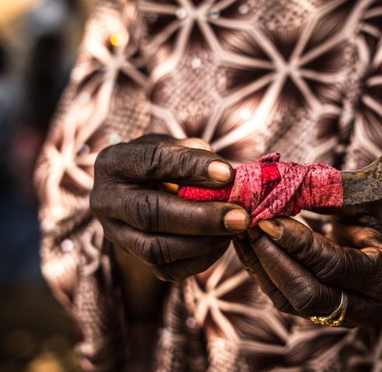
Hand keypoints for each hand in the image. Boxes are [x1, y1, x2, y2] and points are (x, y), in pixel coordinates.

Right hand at [90, 134, 249, 281]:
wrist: (144, 192)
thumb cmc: (167, 163)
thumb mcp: (177, 147)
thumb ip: (197, 156)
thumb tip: (226, 180)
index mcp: (115, 163)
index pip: (151, 162)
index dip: (190, 167)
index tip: (227, 174)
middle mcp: (106, 201)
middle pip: (149, 214)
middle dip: (200, 218)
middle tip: (239, 216)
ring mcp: (116, 234)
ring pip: (155, 249)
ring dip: (202, 242)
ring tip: (235, 229)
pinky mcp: (134, 259)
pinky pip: (166, 270)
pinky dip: (200, 259)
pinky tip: (223, 243)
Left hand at [233, 197, 381, 326]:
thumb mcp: (370, 199)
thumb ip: (331, 192)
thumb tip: (283, 181)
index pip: (333, 265)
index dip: (297, 243)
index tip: (267, 219)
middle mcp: (365, 306)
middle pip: (306, 293)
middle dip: (272, 259)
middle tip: (248, 225)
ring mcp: (342, 317)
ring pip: (289, 301)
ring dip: (260, 266)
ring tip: (242, 232)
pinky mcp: (321, 315)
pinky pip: (284, 299)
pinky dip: (263, 272)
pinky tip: (250, 246)